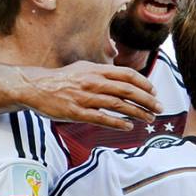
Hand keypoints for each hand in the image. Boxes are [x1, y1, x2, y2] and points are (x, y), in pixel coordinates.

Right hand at [19, 61, 162, 130]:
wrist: (36, 87)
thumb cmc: (62, 79)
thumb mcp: (84, 68)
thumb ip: (103, 72)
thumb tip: (123, 78)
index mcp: (96, 70)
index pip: (127, 75)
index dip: (144, 83)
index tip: (154, 91)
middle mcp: (93, 82)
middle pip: (128, 91)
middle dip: (147, 100)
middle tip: (159, 108)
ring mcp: (86, 98)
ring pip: (118, 105)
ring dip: (137, 113)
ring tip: (149, 119)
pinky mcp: (77, 113)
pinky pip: (102, 119)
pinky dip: (118, 123)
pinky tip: (128, 127)